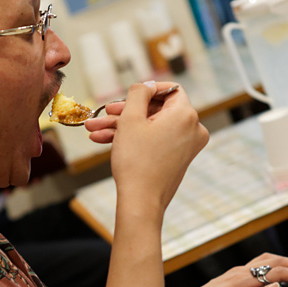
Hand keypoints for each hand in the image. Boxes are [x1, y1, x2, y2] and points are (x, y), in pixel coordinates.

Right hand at [86, 82, 206, 215]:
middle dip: (125, 112)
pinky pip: (156, 140)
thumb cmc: (136, 162)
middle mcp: (193, 129)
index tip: (128, 96)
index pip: (170, 89)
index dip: (147, 89)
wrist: (141, 202)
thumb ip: (139, 93)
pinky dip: (135, 139)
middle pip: (157, 110)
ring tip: (95, 130)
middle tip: (103, 115)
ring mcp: (187, 145)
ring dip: (123, 127)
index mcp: (186, 115)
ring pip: (152, 127)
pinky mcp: (179, 158)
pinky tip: (105, 141)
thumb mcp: (131, 118)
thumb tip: (147, 84)